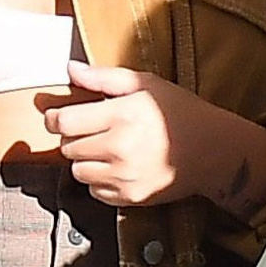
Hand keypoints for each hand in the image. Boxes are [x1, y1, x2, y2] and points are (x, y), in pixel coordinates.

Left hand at [44, 60, 217, 205]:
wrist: (212, 151)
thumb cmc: (180, 112)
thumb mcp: (145, 84)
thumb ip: (103, 77)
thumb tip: (71, 69)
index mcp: (122, 115)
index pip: (64, 121)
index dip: (53, 117)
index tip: (54, 115)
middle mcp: (120, 148)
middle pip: (67, 146)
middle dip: (73, 136)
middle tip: (92, 129)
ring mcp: (124, 176)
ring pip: (77, 171)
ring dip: (84, 160)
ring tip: (105, 148)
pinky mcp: (129, 198)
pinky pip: (94, 191)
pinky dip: (98, 180)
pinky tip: (116, 166)